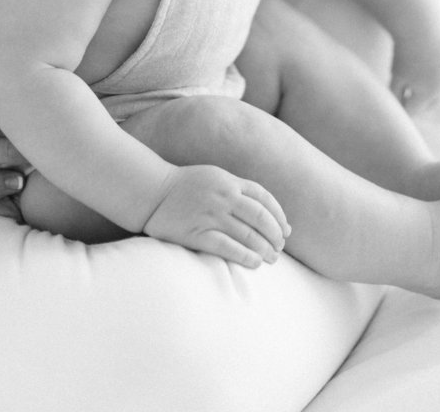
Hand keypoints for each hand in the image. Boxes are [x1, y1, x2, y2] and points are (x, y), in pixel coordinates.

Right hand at [142, 164, 290, 267]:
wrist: (153, 192)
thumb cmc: (186, 185)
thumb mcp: (215, 176)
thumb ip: (237, 189)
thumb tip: (262, 208)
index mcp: (230, 182)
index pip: (264, 198)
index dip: (279, 215)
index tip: (286, 230)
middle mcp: (224, 197)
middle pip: (260, 218)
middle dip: (275, 235)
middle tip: (280, 248)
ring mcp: (211, 216)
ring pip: (247, 234)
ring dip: (264, 249)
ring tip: (272, 259)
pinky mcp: (197, 234)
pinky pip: (227, 247)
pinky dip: (244, 256)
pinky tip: (254, 263)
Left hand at [391, 23, 439, 111]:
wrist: (420, 24)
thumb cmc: (404, 50)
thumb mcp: (396, 75)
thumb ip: (396, 95)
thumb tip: (397, 109)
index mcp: (428, 95)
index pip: (413, 110)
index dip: (403, 105)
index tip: (397, 98)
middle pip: (431, 103)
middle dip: (420, 100)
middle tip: (409, 92)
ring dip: (437, 90)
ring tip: (423, 80)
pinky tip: (437, 66)